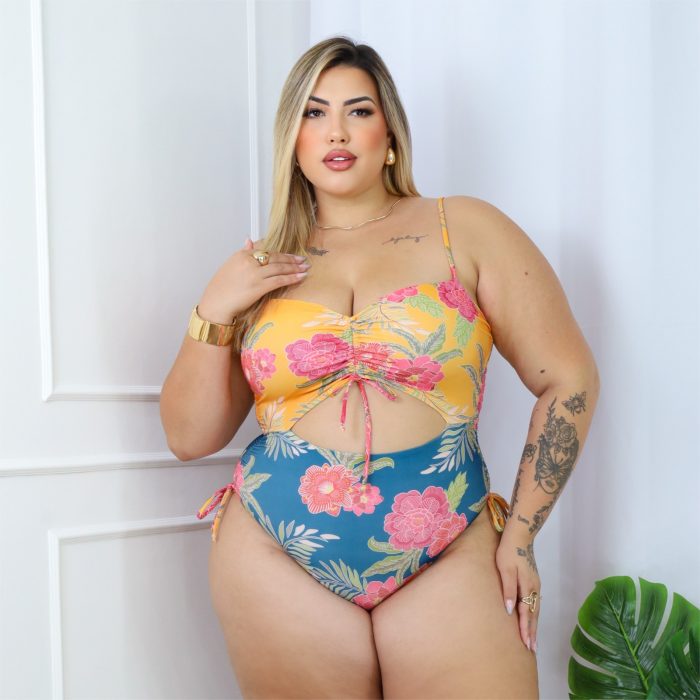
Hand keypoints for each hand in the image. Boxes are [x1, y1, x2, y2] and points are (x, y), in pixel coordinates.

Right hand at [198, 237, 310, 322]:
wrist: (215, 304)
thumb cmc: (221, 288)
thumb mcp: (230, 265)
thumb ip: (243, 252)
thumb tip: (249, 240)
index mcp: (241, 254)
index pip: (265, 250)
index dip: (280, 253)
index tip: (290, 254)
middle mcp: (249, 261)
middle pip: (275, 257)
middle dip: (291, 259)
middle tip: (302, 260)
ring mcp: (254, 274)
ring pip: (279, 267)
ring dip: (295, 267)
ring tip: (305, 267)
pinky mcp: (259, 286)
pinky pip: (279, 280)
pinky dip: (292, 278)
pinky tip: (301, 277)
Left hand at [495, 529, 540, 653]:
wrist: (520, 534)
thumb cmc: (508, 550)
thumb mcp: (505, 568)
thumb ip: (508, 589)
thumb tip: (509, 611)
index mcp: (527, 586)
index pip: (526, 612)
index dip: (525, 629)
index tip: (526, 645)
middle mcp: (534, 587)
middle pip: (534, 614)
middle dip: (532, 632)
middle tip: (532, 649)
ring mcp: (535, 584)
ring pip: (536, 609)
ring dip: (534, 625)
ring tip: (532, 640)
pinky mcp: (533, 581)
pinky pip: (535, 602)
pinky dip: (534, 614)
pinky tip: (532, 619)